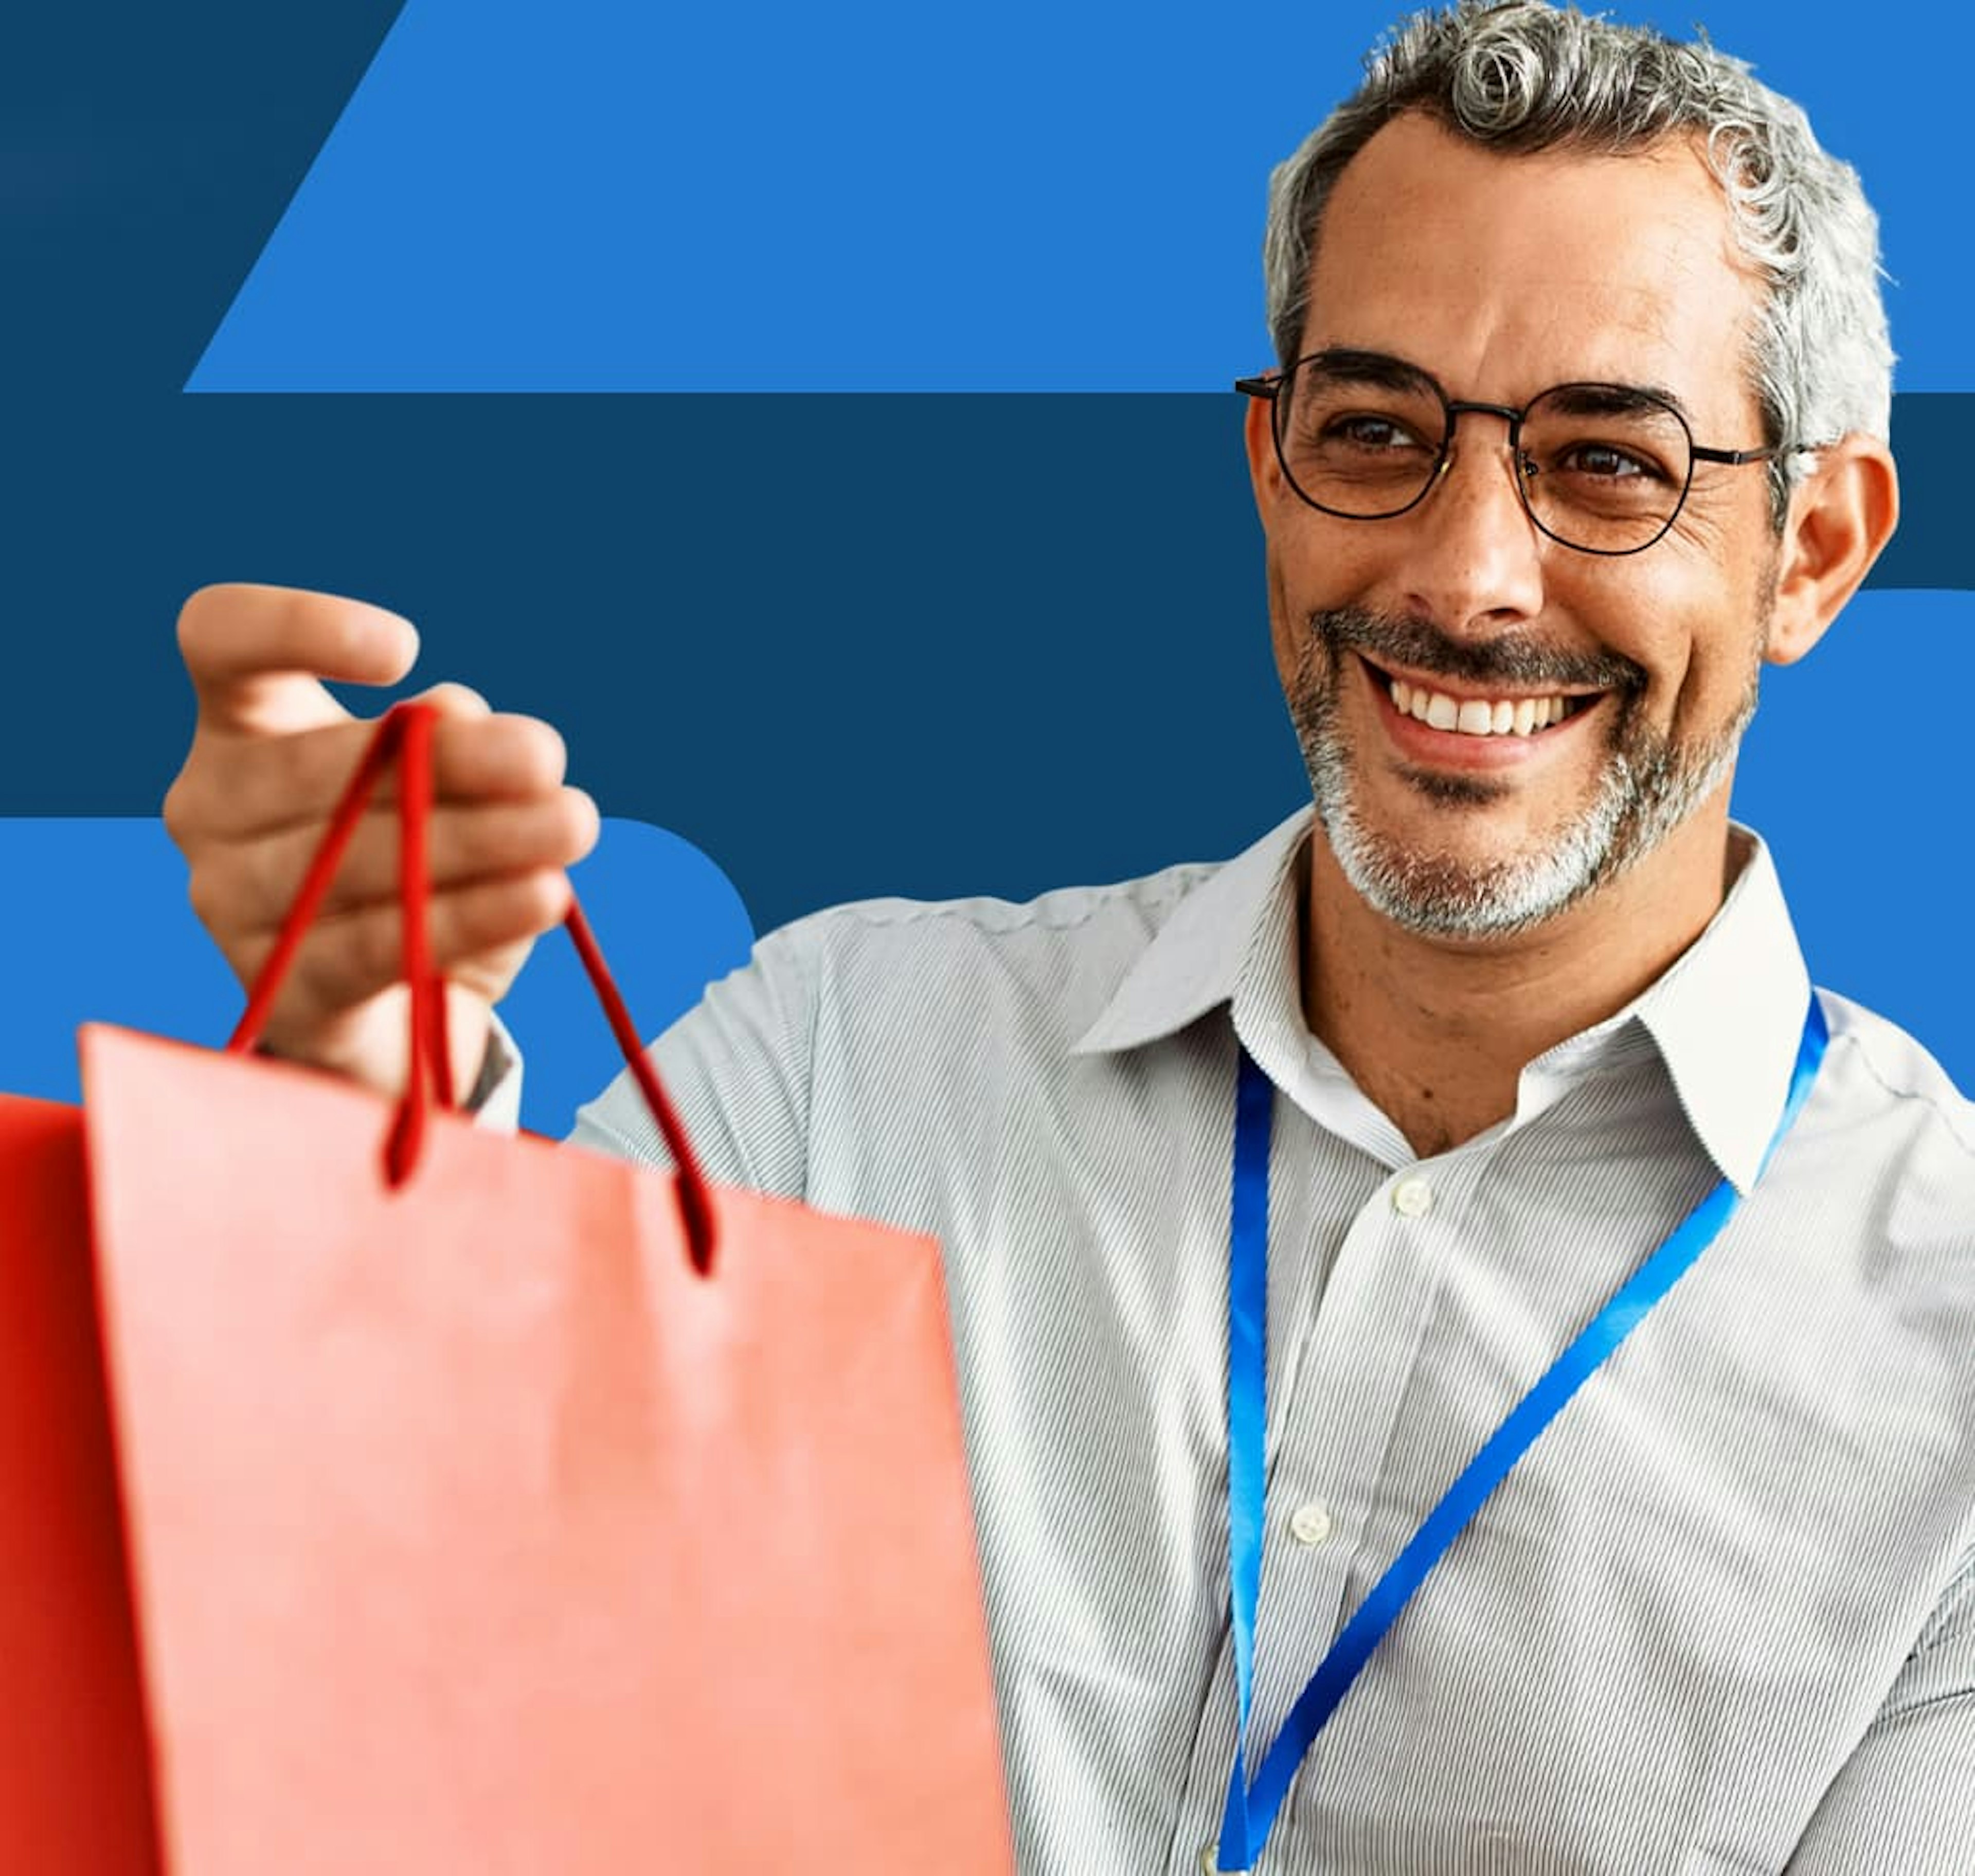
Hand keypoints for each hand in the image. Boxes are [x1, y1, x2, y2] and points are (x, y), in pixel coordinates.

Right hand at [164, 584, 599, 1098]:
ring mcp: (231, 905)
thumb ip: (445, 740)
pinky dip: (472, 917)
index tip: (405, 648)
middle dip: (446, 759)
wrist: (403, 1006)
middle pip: (313, 767)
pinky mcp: (282, 991)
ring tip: (574, 824)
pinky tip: (544, 894)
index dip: (296, 627)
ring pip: (355, 862)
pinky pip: (379, 947)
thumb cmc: (419, 856)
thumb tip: (457, 716)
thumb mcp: (442, 783)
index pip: (220, 640)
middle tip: (546, 756)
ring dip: (478, 840)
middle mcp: (211, 807)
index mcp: (239, 726)